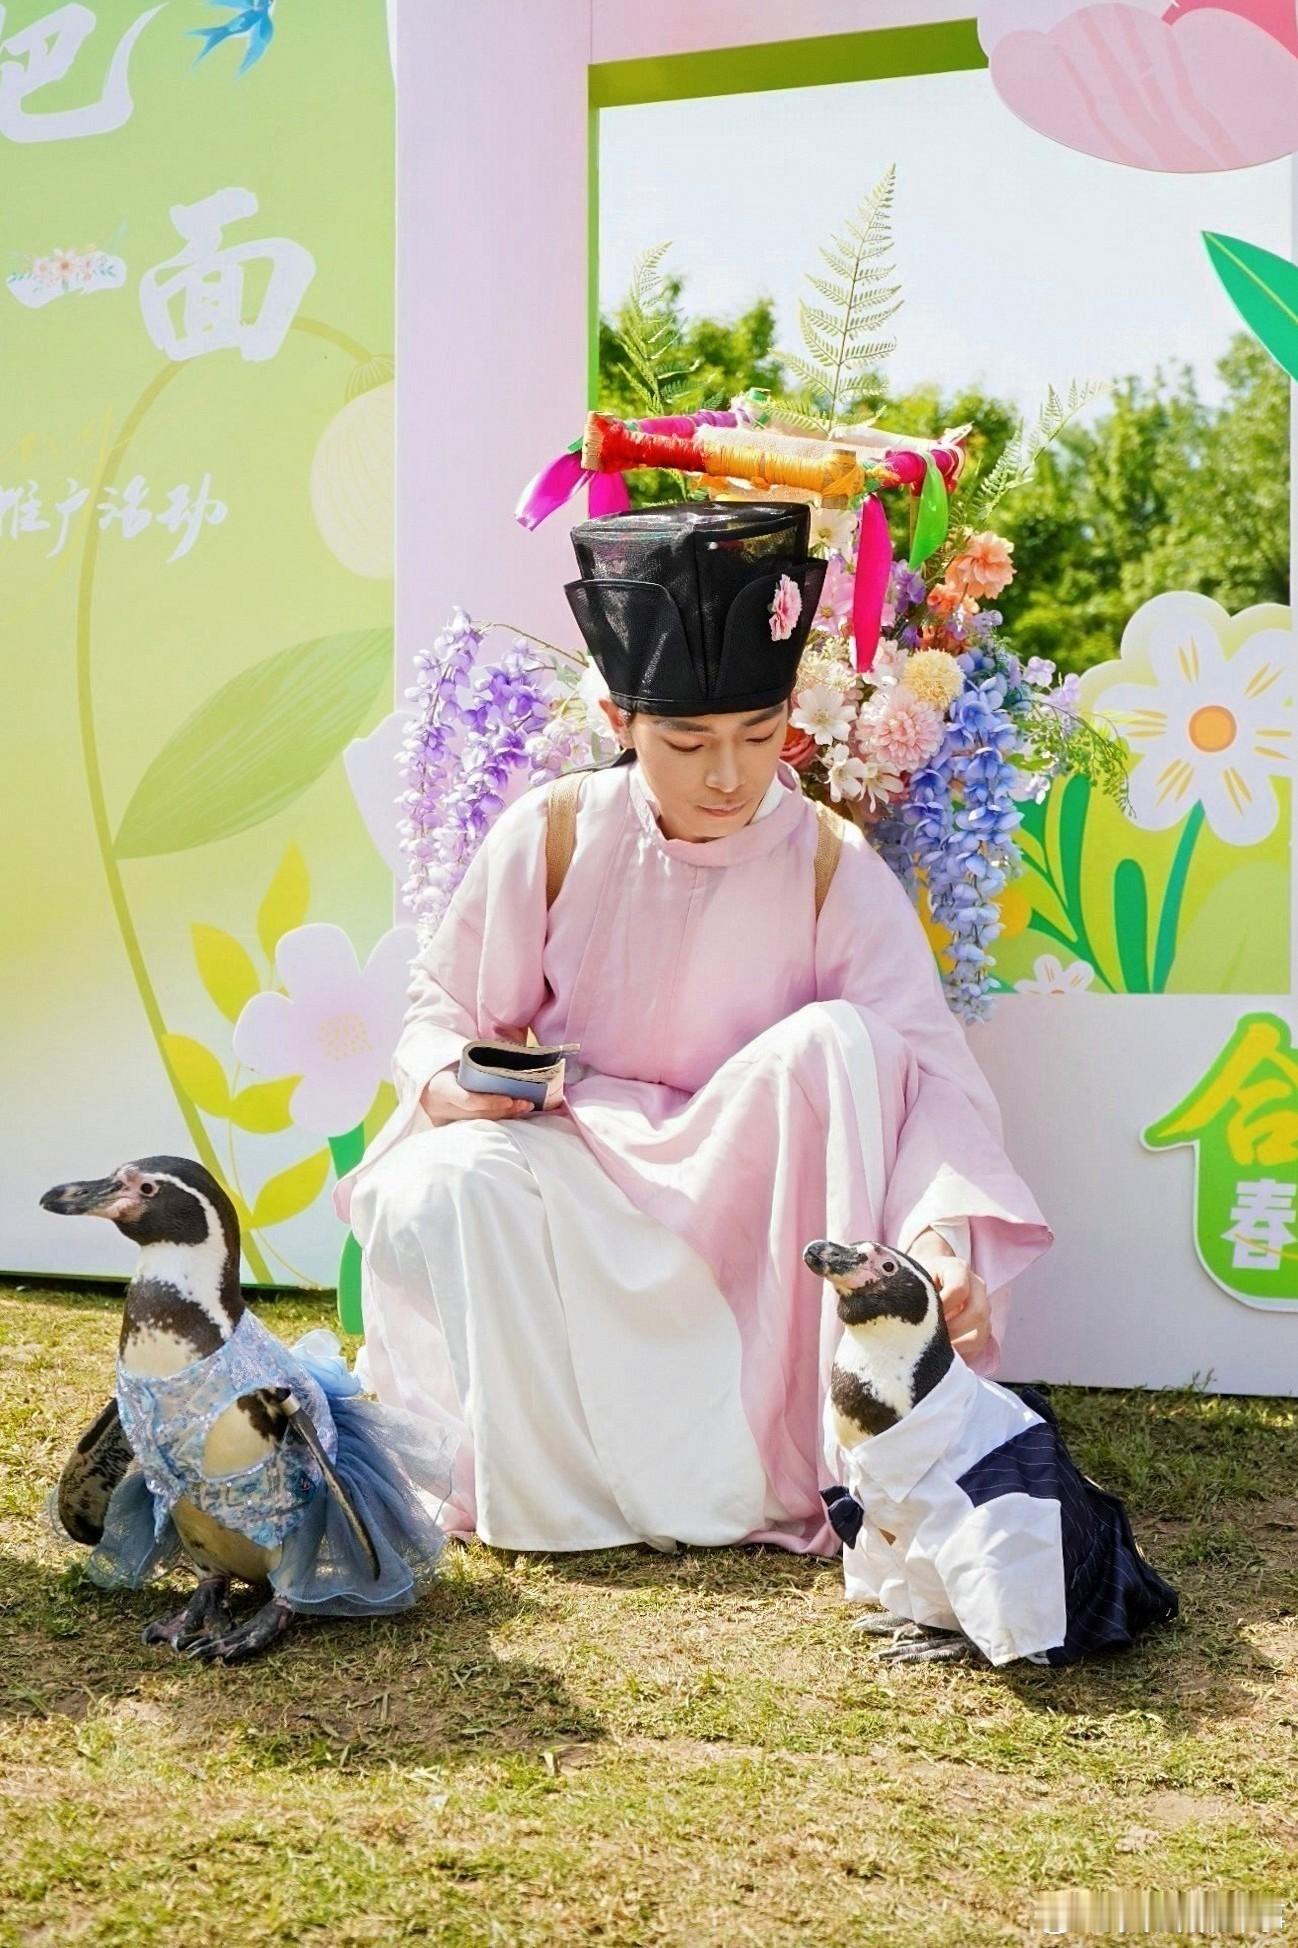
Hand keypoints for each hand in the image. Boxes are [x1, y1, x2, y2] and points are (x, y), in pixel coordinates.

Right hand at [419, 1063, 535, 1126]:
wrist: (422, 1074)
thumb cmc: (443, 1059)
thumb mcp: (456, 1053)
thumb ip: (478, 1055)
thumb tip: (512, 1050)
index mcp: (439, 1087)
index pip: (467, 1100)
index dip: (490, 1102)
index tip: (510, 1099)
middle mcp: (439, 1107)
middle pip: (478, 1114)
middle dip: (505, 1110)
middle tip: (526, 1103)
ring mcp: (442, 1120)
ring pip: (478, 1122)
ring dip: (503, 1116)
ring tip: (524, 1107)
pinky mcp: (447, 1126)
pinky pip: (474, 1123)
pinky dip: (493, 1118)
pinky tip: (511, 1113)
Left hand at [908, 1231, 990, 1363]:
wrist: (927, 1278)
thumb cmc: (916, 1279)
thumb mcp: (912, 1277)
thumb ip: (911, 1290)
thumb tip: (902, 1316)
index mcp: (958, 1269)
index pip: (959, 1289)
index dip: (942, 1306)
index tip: (922, 1317)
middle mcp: (977, 1288)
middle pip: (977, 1313)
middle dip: (951, 1331)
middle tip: (928, 1340)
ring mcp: (983, 1309)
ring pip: (980, 1334)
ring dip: (956, 1346)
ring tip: (933, 1349)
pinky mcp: (982, 1328)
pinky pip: (977, 1348)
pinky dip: (959, 1354)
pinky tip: (940, 1355)